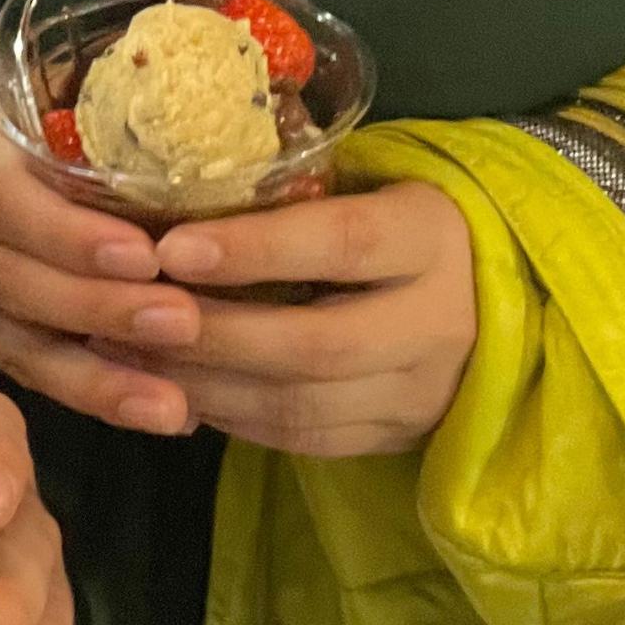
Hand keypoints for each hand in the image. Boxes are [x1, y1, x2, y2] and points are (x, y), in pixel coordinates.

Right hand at [0, 80, 200, 431]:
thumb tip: (208, 87)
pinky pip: (31, 371)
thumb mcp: (57, 78)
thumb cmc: (31, 96)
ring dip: (100, 376)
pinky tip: (162, 411)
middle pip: (12, 278)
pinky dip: (95, 394)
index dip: (70, 234)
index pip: (5, 197)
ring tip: (175, 402)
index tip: (147, 254)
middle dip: (99, 308)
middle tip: (183, 323)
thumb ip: (110, 94)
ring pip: (17, 339)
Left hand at [96, 180, 477, 455]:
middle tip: (129, 315)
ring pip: (303, 406)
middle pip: (315, 343)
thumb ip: (293, 191)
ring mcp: (421, 393)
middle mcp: (436, 322)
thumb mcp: (368, 185)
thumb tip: (171, 186)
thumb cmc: (397, 219)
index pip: (340, 244)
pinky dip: (233, 418)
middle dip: (214, 335)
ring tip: (134, 355)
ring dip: (208, 385)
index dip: (253, 249)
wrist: (495, 299)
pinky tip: (178, 389)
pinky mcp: (396, 437)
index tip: (171, 249)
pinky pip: (304, 439)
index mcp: (429, 235)